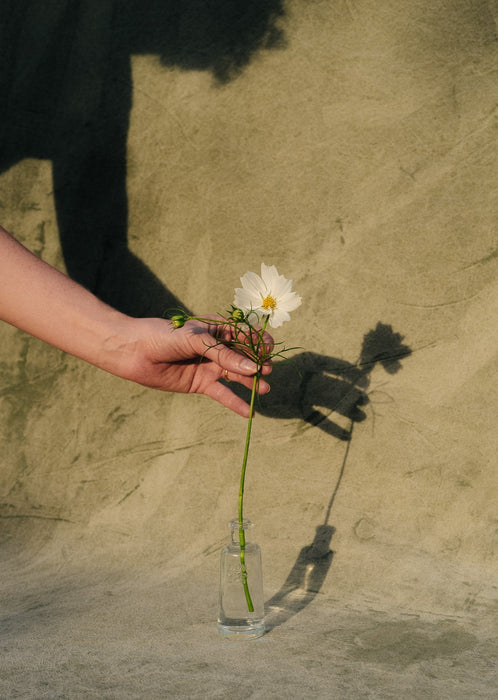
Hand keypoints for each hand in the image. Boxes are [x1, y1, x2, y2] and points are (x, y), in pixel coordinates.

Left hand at [114, 317, 272, 416]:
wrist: (135, 352)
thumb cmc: (164, 336)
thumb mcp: (196, 340)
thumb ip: (224, 355)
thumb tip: (253, 367)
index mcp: (218, 328)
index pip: (246, 335)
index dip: (260, 342)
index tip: (268, 350)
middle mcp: (218, 348)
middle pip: (245, 357)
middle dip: (258, 363)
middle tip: (267, 370)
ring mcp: (210, 366)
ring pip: (237, 375)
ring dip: (252, 382)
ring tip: (265, 389)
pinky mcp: (201, 384)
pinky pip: (223, 394)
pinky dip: (236, 403)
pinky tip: (250, 413)